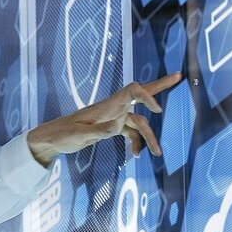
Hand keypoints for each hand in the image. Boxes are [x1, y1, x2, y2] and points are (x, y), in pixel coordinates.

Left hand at [25, 72, 182, 163]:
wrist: (52, 138)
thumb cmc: (63, 135)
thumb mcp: (80, 136)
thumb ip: (99, 131)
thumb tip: (118, 127)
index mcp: (107, 105)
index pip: (132, 91)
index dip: (147, 96)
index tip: (157, 110)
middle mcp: (113, 108)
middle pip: (140, 94)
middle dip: (160, 86)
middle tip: (179, 75)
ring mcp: (113, 117)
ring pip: (139, 122)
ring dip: (149, 137)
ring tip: (157, 154)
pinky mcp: (110, 126)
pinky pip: (130, 132)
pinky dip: (136, 142)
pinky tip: (135, 155)